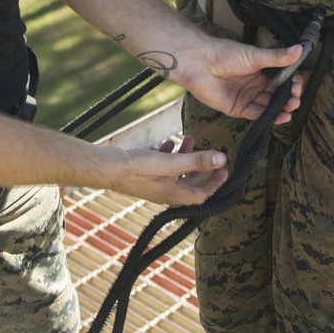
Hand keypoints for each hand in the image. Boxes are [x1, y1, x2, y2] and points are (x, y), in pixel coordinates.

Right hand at [105, 134, 228, 205]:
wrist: (109, 168)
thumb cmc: (139, 168)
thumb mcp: (172, 163)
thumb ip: (197, 161)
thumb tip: (222, 159)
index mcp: (175, 195)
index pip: (202, 194)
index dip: (216, 183)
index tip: (225, 170)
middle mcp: (166, 193)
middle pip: (191, 183)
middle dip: (201, 167)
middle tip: (211, 153)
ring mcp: (155, 184)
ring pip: (177, 172)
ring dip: (186, 156)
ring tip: (190, 138)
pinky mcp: (145, 175)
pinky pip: (162, 167)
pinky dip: (169, 155)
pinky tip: (169, 142)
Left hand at [172, 35, 303, 122]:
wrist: (200, 64)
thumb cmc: (225, 54)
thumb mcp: (254, 55)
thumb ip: (277, 57)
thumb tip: (300, 49)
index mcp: (261, 69)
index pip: (282, 79)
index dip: (291, 83)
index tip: (297, 85)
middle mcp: (256, 84)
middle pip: (278, 94)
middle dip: (288, 98)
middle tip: (295, 99)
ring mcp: (248, 96)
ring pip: (269, 106)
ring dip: (282, 109)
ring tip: (291, 108)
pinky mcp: (239, 108)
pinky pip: (257, 114)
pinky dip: (269, 117)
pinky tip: (280, 116)